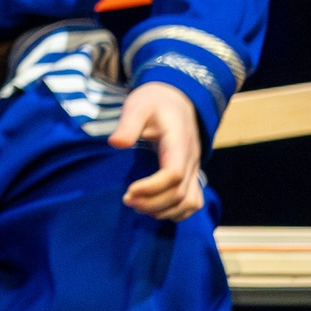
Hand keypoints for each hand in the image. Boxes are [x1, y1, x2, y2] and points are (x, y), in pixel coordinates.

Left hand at [110, 81, 204, 218]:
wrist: (176, 99)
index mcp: (178, 142)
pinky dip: (177, 212)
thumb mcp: (138, 106)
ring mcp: (194, 169)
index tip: (129, 191)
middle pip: (180, 193)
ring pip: (190, 202)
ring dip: (165, 210)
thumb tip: (116, 143)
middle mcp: (191, 159)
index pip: (173, 174)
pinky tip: (155, 209)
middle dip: (152, 203)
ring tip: (139, 206)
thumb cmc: (154, 102)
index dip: (152, 188)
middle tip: (127, 200)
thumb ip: (128, 124)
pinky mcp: (192, 174)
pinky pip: (193, 202)